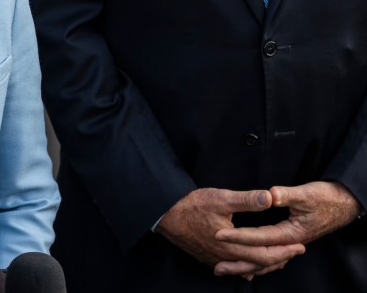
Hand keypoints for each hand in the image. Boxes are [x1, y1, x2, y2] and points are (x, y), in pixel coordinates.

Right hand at [156, 188, 304, 278]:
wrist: (164, 216)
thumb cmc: (190, 206)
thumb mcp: (220, 198)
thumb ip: (247, 199)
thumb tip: (271, 197)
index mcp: (232, 245)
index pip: (266, 255)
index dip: (285, 251)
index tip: (300, 246)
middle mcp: (226, 256)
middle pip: (258, 265)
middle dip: (279, 259)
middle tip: (295, 253)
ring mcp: (215, 259)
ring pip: (245, 268)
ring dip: (263, 265)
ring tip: (277, 259)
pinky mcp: (207, 257)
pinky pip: (232, 267)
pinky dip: (245, 267)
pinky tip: (247, 267)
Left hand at [213, 181, 361, 275]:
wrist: (342, 205)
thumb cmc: (325, 198)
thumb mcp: (307, 194)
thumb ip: (287, 195)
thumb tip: (271, 195)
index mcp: (292, 233)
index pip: (260, 237)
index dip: (239, 236)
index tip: (218, 234)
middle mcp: (290, 243)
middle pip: (260, 257)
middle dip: (237, 261)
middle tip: (216, 265)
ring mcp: (289, 246)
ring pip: (265, 262)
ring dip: (244, 266)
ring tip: (222, 269)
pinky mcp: (288, 244)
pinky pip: (270, 260)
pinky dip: (256, 264)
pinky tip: (244, 268)